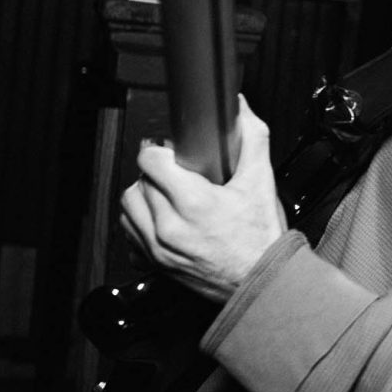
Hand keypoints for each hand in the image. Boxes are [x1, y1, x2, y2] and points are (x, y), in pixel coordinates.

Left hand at [120, 95, 287, 300]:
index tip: (172, 153)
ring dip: (143, 197)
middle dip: (156, 174)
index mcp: (193, 202)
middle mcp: (169, 227)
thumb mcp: (262, 182)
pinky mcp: (155, 265)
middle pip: (138, 183)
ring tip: (166, 197)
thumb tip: (240, 109)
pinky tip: (160, 221)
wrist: (262, 282)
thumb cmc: (262, 239)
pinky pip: (129, 237)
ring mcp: (158, 248)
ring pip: (129, 208)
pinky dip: (139, 226)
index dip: (160, 151)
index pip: (150, 160)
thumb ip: (252, 139)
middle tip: (176, 175)